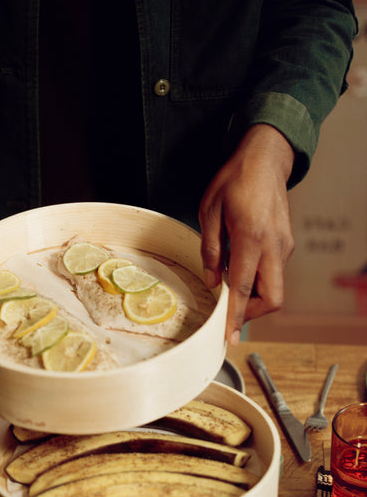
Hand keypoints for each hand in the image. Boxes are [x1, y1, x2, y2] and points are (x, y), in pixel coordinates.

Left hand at [199, 124, 294, 345]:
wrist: (265, 159)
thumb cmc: (235, 180)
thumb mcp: (209, 211)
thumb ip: (210, 250)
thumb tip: (210, 281)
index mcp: (251, 238)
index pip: (242, 288)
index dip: (235, 316)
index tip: (229, 337)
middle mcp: (273, 246)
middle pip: (272, 298)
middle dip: (251, 313)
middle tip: (230, 312)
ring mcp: (284, 246)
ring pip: (275, 287)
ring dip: (254, 296)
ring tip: (230, 285)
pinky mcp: (286, 244)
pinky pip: (274, 272)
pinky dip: (258, 280)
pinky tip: (240, 267)